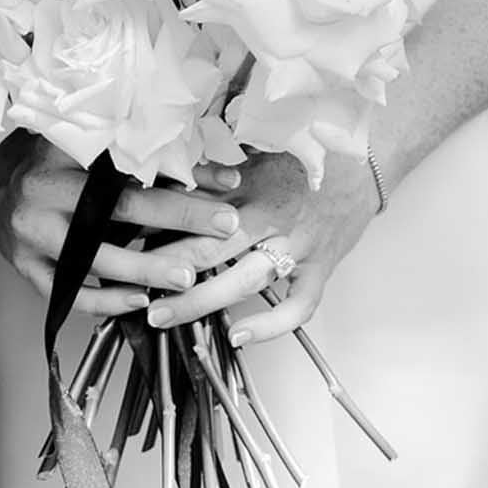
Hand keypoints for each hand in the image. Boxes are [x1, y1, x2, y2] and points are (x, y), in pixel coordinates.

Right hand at [0, 133, 244, 318]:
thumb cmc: (47, 158)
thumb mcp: (85, 144)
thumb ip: (143, 157)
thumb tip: (218, 174)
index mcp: (63, 153)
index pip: (131, 164)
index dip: (181, 177)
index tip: (228, 186)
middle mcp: (44, 193)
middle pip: (118, 209)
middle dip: (177, 220)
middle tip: (222, 230)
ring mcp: (31, 235)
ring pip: (95, 258)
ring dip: (145, 270)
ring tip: (185, 278)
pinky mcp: (25, 267)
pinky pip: (69, 292)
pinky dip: (105, 300)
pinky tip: (138, 301)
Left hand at [147, 148, 381, 343]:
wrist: (366, 160)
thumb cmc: (304, 155)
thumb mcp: (255, 150)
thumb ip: (214, 168)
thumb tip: (163, 177)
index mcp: (251, 185)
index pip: (196, 208)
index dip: (157, 226)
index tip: (121, 239)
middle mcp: (272, 216)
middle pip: (212, 248)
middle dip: (167, 271)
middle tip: (130, 288)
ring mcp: (298, 245)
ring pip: (245, 279)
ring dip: (201, 301)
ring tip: (163, 317)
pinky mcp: (321, 268)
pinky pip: (297, 305)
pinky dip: (270, 325)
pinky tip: (239, 337)